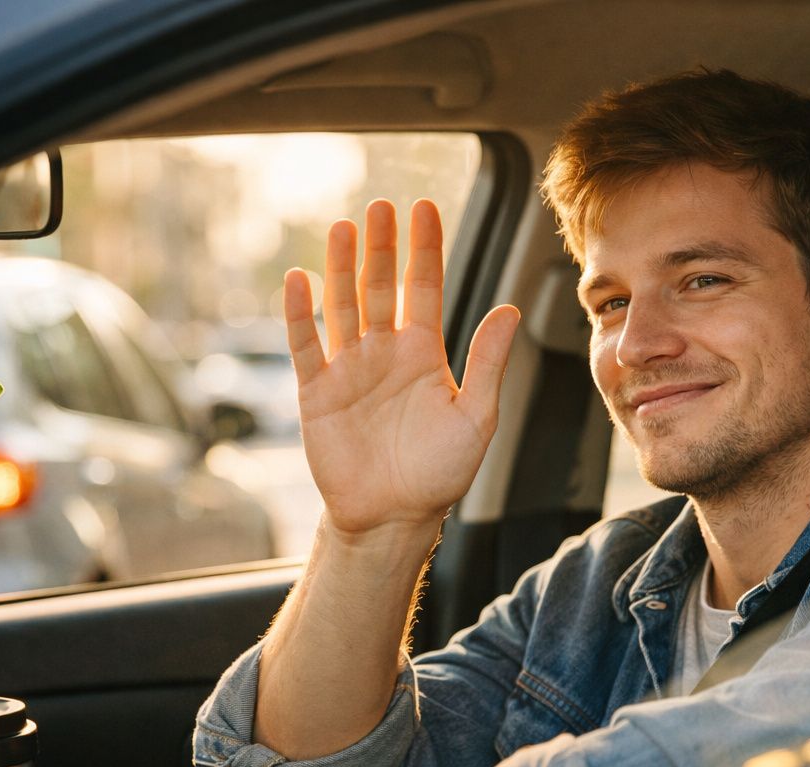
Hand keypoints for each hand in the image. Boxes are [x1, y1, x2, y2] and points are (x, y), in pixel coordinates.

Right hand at [284, 199, 518, 536]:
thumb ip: (487, 362)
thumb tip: (510, 311)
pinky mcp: (318, 393)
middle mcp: (384, 353)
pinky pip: (307, 346)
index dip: (424, 249)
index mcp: (423, 354)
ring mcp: (349, 370)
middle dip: (381, 247)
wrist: (392, 517)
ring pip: (342, 306)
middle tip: (381, 206)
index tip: (423, 209)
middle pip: (380, 287)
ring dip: (340, 268)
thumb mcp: (474, 417)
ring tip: (342, 228)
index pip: (424, 288)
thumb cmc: (438, 473)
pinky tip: (298, 280)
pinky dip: (300, 315)